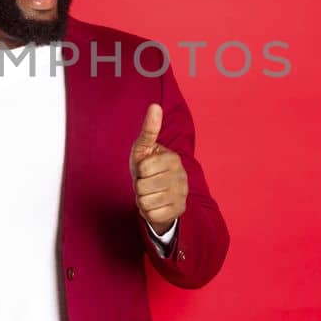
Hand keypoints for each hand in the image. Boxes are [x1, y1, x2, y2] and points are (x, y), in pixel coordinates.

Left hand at [132, 104, 186, 234]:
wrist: (159, 192)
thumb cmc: (148, 167)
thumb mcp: (145, 148)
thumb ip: (149, 129)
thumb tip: (154, 106)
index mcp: (173, 159)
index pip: (142, 168)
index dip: (138, 170)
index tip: (145, 169)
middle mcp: (181, 176)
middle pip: (142, 186)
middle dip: (139, 186)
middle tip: (147, 183)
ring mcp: (182, 195)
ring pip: (145, 202)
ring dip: (142, 199)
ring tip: (150, 193)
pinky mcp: (179, 211)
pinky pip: (151, 215)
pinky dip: (147, 212)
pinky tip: (155, 205)